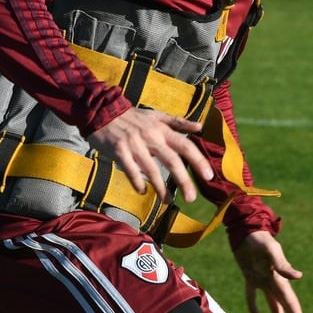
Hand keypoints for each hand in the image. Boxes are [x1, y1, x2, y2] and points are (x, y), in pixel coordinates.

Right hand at [87, 107, 213, 202]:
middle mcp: (151, 137)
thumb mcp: (157, 115)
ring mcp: (134, 144)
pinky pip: (130, 170)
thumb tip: (200, 127)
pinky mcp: (119, 151)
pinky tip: (142, 192)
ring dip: (161, 188)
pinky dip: (137, 182)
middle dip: (183, 180)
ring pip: (151, 169)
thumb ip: (179, 122)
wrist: (103, 111)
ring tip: (168, 201)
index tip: (209, 176)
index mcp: (162, 129)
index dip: (198, 161)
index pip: (185, 146)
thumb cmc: (133, 117)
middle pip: (171, 160)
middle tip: (192, 198)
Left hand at [233, 231, 310, 312]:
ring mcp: (262, 279)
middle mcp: (273, 281)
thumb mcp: (271, 250)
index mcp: (279, 278)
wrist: (247, 229)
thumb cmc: (259, 238)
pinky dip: (253, 304)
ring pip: (273, 303)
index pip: (291, 303)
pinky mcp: (250, 275)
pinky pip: (252, 293)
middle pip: (286, 306)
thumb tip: (299, 277)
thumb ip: (282, 264)